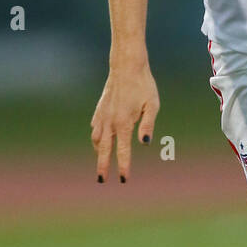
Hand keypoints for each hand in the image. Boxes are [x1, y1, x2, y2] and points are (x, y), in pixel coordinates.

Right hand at [91, 63, 159, 181]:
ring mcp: (102, 115)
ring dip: (99, 152)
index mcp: (124, 123)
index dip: (123, 166)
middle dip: (102, 166)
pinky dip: (96, 137)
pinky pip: (95, 128)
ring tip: (101, 161)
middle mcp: (110, 122)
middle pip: (104, 150)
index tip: (124, 179)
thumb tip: (145, 144)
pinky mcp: (99, 109)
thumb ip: (148, 125)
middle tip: (100, 180)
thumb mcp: (152, 105)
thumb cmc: (143, 85)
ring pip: (97, 139)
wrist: (126, 67)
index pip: (123, 151)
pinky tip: (99, 139)